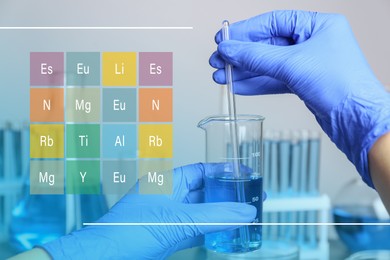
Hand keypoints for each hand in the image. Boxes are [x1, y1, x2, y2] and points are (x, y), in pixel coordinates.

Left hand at [40, 163, 256, 258]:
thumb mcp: (177, 220)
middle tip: (250, 198)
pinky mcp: (170, 234)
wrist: (107, 257)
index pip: (201, 171)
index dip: (223, 171)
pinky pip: (196, 229)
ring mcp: (170, 216)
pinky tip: (226, 234)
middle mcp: (169, 196)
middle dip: (227, 196)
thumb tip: (244, 212)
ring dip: (221, 215)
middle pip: (205, 192)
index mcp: (167, 182)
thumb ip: (213, 217)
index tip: (244, 174)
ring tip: (244, 216)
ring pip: (202, 212)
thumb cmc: (127, 230)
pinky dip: (211, 232)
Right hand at [209, 10, 389, 187]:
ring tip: (222, 76)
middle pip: (267, 44)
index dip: (245, 30)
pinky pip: (274, 79)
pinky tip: (238, 86)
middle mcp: (313, 42)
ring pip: (268, 64)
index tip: (224, 38)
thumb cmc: (341, 86)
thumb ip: (256, 56)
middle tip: (219, 60)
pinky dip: (255, 83)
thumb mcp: (292, 64)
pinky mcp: (304, 84)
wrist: (357, 121)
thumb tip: (229, 49)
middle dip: (241, 54)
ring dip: (244, 71)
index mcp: (318, 26)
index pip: (273, 22)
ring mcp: (308, 64)